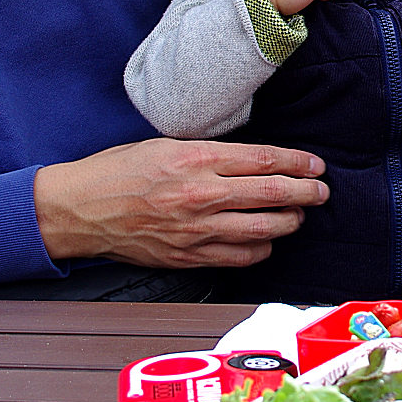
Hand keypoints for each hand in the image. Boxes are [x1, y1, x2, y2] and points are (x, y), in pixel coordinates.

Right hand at [34, 138, 326, 267]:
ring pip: (263, 229)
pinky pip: (240, 257)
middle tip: (322, 191)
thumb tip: (251, 159)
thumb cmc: (118, 171)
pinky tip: (266, 241)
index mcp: (195, 159)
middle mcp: (200, 194)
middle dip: (305, 192)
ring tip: (298, 215)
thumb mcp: (164, 145)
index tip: (315, 165)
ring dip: (289, 222)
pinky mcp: (188, 256)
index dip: (296, 162)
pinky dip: (261, 249)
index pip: (262, 160)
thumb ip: (208, 153)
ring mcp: (196, 230)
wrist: (80, 210)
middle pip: (271, 194)